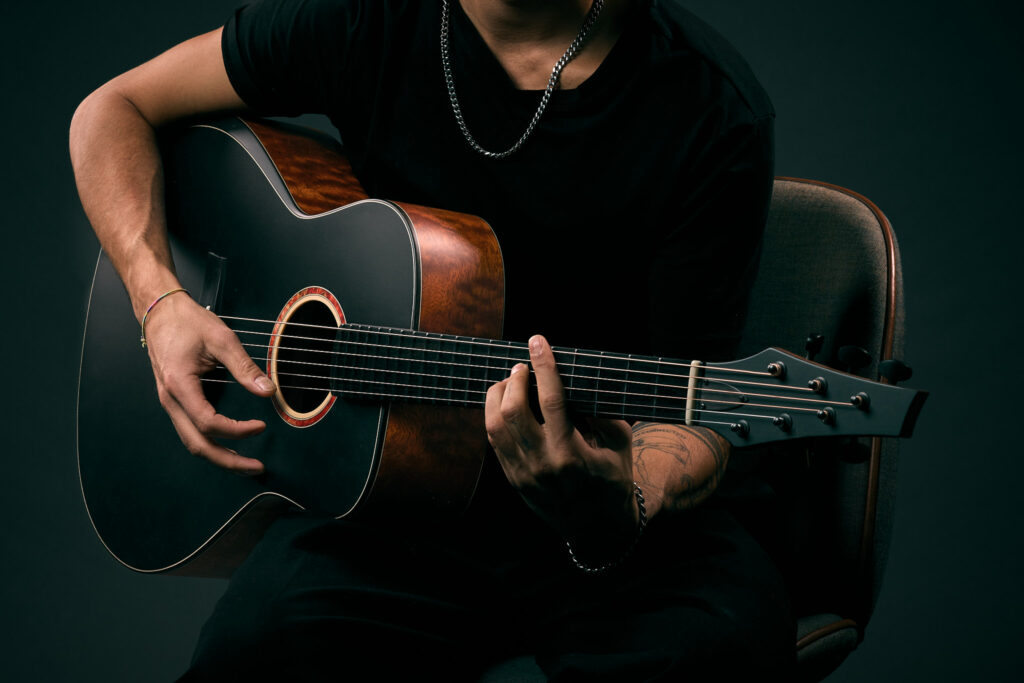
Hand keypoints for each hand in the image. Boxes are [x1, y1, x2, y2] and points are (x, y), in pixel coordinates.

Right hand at [143, 292, 275, 473]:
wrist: (159, 312)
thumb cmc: (187, 322)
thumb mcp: (221, 339)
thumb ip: (245, 367)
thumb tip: (268, 391)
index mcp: (179, 385)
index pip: (209, 423)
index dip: (237, 430)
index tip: (261, 426)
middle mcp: (170, 400)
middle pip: (197, 444)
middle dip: (228, 460)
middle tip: (257, 468)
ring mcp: (170, 403)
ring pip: (192, 442)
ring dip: (220, 456)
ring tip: (246, 463)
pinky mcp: (175, 401)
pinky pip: (191, 431)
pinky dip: (211, 443)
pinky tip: (230, 444)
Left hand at [484, 335, 637, 560]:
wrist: (597, 527)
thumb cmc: (613, 479)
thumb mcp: (620, 444)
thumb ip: (602, 412)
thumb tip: (576, 380)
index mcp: (572, 455)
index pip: (552, 400)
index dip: (544, 366)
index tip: (538, 341)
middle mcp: (543, 465)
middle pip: (513, 410)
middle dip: (515, 379)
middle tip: (524, 366)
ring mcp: (523, 474)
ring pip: (495, 425)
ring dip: (498, 395)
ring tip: (512, 382)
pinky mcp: (512, 479)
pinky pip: (494, 440)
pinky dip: (495, 415)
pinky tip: (506, 403)